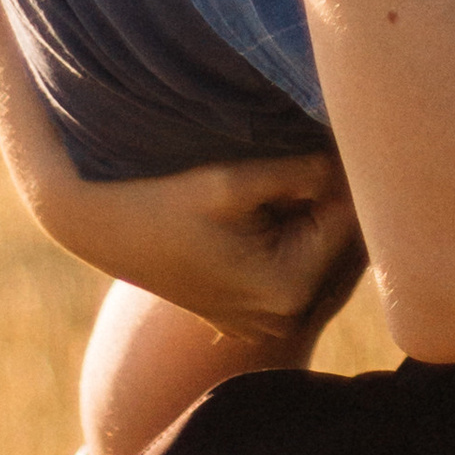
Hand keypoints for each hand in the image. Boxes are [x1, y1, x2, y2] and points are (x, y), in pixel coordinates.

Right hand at [30, 150, 368, 347]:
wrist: (97, 224)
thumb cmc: (162, 198)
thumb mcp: (233, 181)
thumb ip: (305, 173)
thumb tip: (358, 162)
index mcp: (286, 290)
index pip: (352, 222)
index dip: (354, 172)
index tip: (345, 134)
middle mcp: (283, 317)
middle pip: (341, 242)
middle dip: (339, 194)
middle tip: (326, 144)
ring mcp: (266, 320)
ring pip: (319, 251)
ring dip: (317, 212)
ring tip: (291, 172)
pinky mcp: (251, 310)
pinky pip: (295, 264)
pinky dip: (294, 232)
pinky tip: (273, 202)